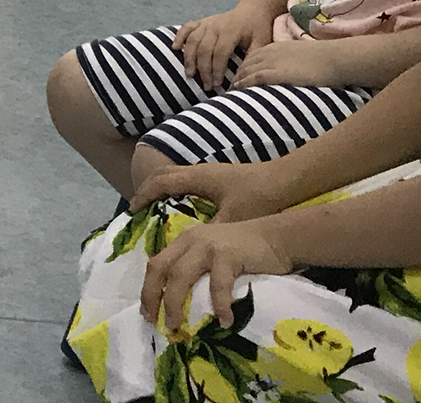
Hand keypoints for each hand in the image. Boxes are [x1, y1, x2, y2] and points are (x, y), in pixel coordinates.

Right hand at [134, 159, 296, 224]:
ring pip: (176, 177)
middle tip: (139, 210)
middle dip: (147, 190)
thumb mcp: (232, 219)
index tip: (132, 211)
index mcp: (198, 177)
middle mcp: (199, 171)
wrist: (288, 181)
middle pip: (163, 175)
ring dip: (162, 190)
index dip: (143, 195)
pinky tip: (184, 208)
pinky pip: (187, 182)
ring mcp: (210, 172)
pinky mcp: (219, 178)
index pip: (160, 182)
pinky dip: (177, 192)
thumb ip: (209, 232)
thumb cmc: (260, 197)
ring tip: (156, 210)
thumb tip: (188, 249)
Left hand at [142, 219, 293, 336]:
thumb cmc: (245, 252)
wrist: (276, 238)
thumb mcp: (213, 255)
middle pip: (161, 268)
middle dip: (153, 296)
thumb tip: (181, 303)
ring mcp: (208, 245)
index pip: (157, 264)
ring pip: (180, 275)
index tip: (147, 313)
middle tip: (154, 321)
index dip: (148, 288)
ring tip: (176, 326)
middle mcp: (190, 240)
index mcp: (184, 241)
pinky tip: (224, 321)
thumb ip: (197, 268)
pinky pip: (218, 283)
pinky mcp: (228, 254)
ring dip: (175, 303)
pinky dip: (218, 304)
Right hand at [172, 4, 274, 90]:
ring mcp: (207, 22)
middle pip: (204, 49)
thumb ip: (252, 59)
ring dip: (189, 58)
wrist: (253, 9)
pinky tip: (174, 48)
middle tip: (206, 86)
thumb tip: (242, 78)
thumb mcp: (262, 43)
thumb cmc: (259, 29)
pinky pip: (187, 28)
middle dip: (204, 69)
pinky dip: (179, 37)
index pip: (220, 52)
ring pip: (193, 41)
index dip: (217, 69)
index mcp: (231, 30)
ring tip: (189, 74)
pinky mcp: (201, 21)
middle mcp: (216, 25)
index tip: (218, 85)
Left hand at [229, 38, 342, 91]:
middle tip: (227, 88)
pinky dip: (244, 84)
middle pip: (244, 64)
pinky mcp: (278, 73)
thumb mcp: (299, 56)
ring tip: (229, 93)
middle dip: (235, 76)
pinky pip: (255, 78)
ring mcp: (273, 62)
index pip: (250, 58)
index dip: (242, 69)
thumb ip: (287, 63)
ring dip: (236, 82)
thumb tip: (285, 74)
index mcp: (275, 48)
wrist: (334, 59)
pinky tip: (238, 90)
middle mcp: (270, 53)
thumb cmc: (322, 60)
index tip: (236, 79)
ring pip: (246, 71)